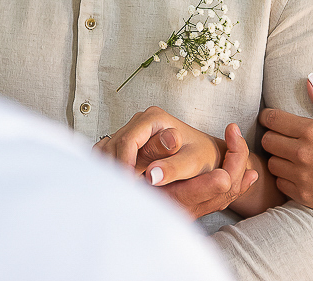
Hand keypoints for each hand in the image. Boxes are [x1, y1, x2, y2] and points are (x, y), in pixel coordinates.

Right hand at [95, 106, 221, 181]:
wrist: (205, 155)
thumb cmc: (201, 156)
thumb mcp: (193, 162)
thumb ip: (173, 167)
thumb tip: (152, 176)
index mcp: (153, 118)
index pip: (127, 142)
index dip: (125, 166)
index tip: (129, 187)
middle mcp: (139, 121)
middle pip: (114, 146)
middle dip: (118, 171)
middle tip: (127, 193)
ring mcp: (131, 131)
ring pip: (107, 151)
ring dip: (112, 172)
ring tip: (126, 190)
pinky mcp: (126, 144)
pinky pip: (108, 156)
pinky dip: (110, 170)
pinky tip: (121, 184)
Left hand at [259, 75, 312, 219]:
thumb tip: (309, 81)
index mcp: (312, 131)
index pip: (272, 119)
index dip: (268, 117)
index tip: (271, 119)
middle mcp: (302, 153)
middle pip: (267, 141)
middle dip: (271, 136)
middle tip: (282, 138)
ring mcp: (301, 176)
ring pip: (271, 163)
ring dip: (277, 158)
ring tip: (289, 157)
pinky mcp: (303, 196)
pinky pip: (280, 184)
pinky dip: (285, 178)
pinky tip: (297, 174)